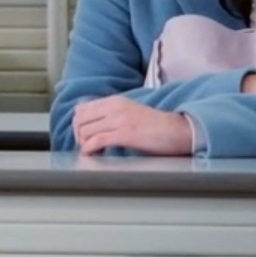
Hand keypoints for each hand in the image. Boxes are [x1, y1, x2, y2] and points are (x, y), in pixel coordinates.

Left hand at [72, 96, 194, 155]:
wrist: (177, 129)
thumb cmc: (156, 125)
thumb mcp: (130, 111)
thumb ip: (111, 114)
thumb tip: (92, 123)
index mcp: (115, 101)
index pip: (82, 109)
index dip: (77, 124)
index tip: (82, 135)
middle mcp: (114, 107)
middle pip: (80, 119)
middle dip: (78, 134)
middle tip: (84, 146)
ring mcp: (119, 120)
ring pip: (86, 130)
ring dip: (83, 143)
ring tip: (90, 152)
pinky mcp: (125, 134)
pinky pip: (98, 141)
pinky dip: (90, 149)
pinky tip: (91, 155)